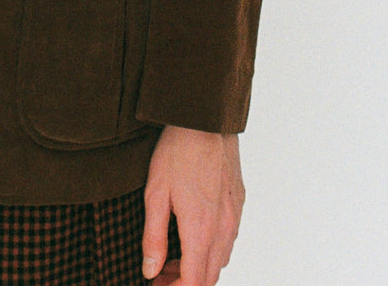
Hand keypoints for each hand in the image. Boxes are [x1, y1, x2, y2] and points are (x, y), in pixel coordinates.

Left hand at [141, 125, 243, 284]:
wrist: (205, 119)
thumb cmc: (178, 151)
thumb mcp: (155, 193)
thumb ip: (153, 237)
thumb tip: (150, 270)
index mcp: (201, 229)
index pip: (196, 283)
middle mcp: (224, 228)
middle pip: (210, 277)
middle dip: (185, 282)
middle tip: (160, 275)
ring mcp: (234, 216)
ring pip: (220, 260)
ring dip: (198, 267)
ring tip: (171, 257)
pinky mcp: (238, 204)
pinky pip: (228, 239)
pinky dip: (210, 249)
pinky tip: (191, 235)